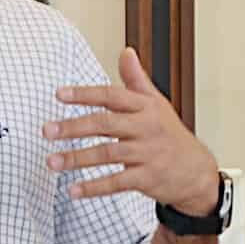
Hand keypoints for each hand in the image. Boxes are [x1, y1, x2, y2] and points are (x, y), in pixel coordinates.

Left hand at [44, 46, 220, 216]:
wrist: (197, 172)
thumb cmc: (171, 135)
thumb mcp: (157, 104)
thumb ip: (137, 80)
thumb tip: (126, 52)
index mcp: (145, 108)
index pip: (111, 96)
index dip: (85, 94)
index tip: (59, 95)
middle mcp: (146, 128)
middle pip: (105, 124)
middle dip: (73, 127)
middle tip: (47, 130)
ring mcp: (147, 154)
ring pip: (107, 154)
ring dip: (77, 158)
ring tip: (52, 161)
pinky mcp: (147, 178)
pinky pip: (116, 182)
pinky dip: (94, 187)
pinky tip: (74, 190)